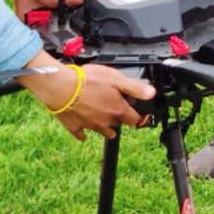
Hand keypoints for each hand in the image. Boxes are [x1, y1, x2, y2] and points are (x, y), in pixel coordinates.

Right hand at [18, 52, 152, 139]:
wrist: (61, 88)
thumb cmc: (87, 81)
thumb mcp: (116, 79)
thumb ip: (135, 87)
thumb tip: (152, 93)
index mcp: (117, 110)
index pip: (133, 119)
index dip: (135, 115)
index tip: (135, 113)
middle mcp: (106, 121)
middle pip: (118, 125)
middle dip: (119, 119)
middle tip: (117, 110)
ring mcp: (90, 126)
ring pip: (103, 131)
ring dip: (105, 127)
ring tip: (104, 119)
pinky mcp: (75, 128)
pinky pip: (82, 134)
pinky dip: (84, 133)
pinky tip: (83, 130)